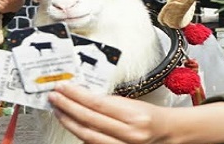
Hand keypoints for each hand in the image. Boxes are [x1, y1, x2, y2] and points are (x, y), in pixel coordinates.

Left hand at [49, 84, 169, 143]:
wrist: (169, 134)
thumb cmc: (153, 116)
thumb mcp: (135, 102)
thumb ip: (111, 102)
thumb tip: (83, 95)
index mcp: (135, 116)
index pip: (98, 103)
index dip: (76, 94)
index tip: (63, 86)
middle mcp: (129, 134)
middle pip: (89, 120)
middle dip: (67, 106)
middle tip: (54, 96)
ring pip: (87, 136)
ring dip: (69, 121)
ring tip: (59, 110)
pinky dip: (81, 134)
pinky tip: (72, 125)